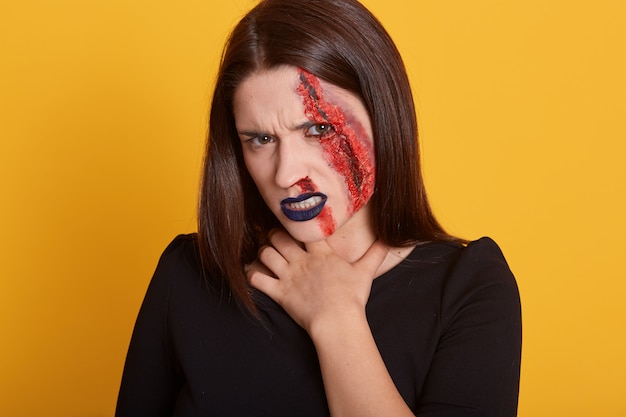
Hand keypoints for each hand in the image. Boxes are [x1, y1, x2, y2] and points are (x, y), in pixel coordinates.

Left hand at [247, 229, 387, 332]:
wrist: (338, 322)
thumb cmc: (351, 298)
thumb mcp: (366, 273)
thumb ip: (376, 254)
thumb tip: (391, 240)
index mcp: (320, 253)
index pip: (304, 228)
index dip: (296, 219)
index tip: (292, 215)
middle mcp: (301, 261)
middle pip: (279, 236)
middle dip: (274, 234)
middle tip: (275, 237)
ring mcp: (288, 276)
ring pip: (266, 254)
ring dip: (262, 252)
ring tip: (265, 254)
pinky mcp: (279, 292)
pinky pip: (257, 278)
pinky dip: (251, 273)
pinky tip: (252, 271)